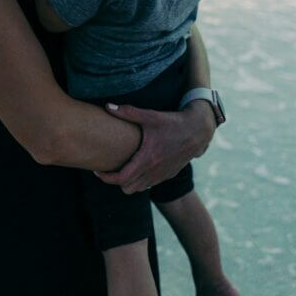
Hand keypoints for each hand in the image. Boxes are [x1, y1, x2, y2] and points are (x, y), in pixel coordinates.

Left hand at [94, 101, 215, 193]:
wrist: (198, 131)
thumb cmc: (172, 122)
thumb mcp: (150, 116)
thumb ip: (127, 112)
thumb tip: (107, 107)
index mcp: (147, 159)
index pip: (121, 179)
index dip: (106, 178)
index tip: (97, 171)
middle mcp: (154, 171)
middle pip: (127, 188)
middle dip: (115, 181)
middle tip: (107, 168)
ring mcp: (162, 175)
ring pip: (138, 188)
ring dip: (128, 181)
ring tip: (121, 167)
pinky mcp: (168, 175)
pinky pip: (149, 185)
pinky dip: (140, 180)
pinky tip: (137, 166)